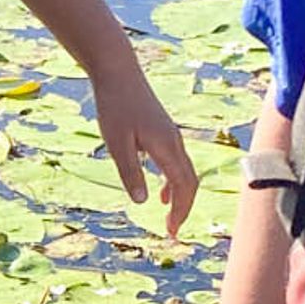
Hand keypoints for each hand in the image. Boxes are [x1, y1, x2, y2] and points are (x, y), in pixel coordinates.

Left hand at [89, 62, 198, 234]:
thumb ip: (130, 172)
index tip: (171, 232)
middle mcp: (175, 142)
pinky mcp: (163, 131)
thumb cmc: (115, 105)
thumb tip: (143, 202)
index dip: (180, 211)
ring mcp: (171, 136)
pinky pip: (176, 163)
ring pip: (184, 172)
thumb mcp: (116, 143)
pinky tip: (160, 192)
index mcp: (166, 147)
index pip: (183, 186)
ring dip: (179, 196)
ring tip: (168, 217)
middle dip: (183, 208)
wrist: (118, 71)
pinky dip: (172, 181)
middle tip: (171, 231)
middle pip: (189, 182)